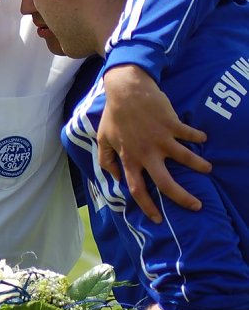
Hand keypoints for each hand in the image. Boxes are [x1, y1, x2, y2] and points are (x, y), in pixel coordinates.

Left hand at [98, 65, 209, 222]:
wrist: (126, 90)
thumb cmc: (113, 115)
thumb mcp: (103, 139)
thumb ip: (106, 160)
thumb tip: (114, 177)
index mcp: (129, 159)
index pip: (137, 189)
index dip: (147, 206)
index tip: (158, 219)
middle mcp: (146, 153)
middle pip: (166, 183)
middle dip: (182, 198)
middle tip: (196, 206)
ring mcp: (161, 139)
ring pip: (185, 159)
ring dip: (198, 165)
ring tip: (207, 169)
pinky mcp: (172, 125)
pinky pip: (189, 134)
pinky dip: (197, 137)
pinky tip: (202, 138)